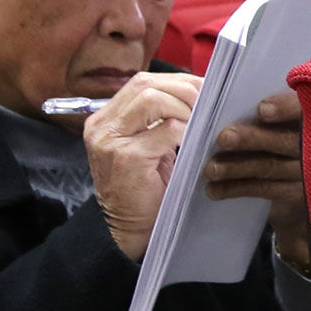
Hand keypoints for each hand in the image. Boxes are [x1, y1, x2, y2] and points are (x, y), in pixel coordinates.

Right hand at [83, 74, 199, 261]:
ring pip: (153, 100)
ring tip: (200, 121)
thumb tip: (197, 94)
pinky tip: (194, 140)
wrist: (125, 230)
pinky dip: (185, 130)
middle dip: (184, 89)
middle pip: (146, 85)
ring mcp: (110, 141)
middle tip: (209, 102)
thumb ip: (159, 120)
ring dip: (184, 107)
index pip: (141, 82)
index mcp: (105, 119)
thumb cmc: (143, 189)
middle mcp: (101, 126)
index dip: (176, 81)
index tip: (204, 89)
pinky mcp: (125, 158)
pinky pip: (164, 130)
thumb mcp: (147, 147)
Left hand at [202, 89, 310, 273]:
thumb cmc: (301, 124)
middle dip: (253, 139)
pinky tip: (214, 190)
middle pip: (287, 141)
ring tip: (210, 169)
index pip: (308, 110)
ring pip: (271, 167)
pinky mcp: (299, 193)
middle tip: (224, 138)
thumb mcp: (305, 108)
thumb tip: (242, 94)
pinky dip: (238, 189)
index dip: (288, 109)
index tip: (262, 109)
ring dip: (238, 168)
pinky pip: (266, 190)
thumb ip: (286, 100)